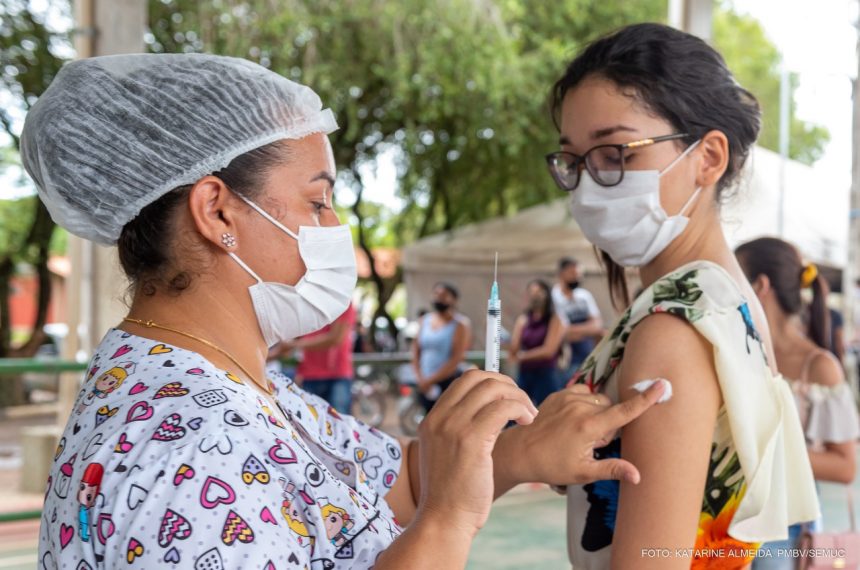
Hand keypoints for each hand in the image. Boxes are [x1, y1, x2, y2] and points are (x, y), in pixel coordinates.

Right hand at [416, 369, 537, 536]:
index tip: (509, 397)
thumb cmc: (452, 494)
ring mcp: (453, 427)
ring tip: (529, 415)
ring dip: (518, 396)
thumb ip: (457, 431)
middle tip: (522, 403)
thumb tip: (486, 412)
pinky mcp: (471, 440)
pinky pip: (502, 408)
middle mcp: (439, 418)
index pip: (464, 380)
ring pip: (492, 389)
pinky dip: (520, 409)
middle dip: (506, 384)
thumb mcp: (445, 453)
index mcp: (432, 419)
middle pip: (477, 377)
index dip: (492, 381)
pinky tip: (528, 422)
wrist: (444, 519)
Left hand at [495, 380, 666, 486]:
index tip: (662, 384)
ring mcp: (568, 398)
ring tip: (581, 432)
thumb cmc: (552, 465)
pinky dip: (584, 404)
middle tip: (592, 443)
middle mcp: (580, 407)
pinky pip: (583, 393)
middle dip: (609, 424)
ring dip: (597, 413)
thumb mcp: (583, 472)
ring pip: (598, 400)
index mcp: (589, 426)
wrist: (522, 450)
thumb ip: (612, 469)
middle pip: (612, 409)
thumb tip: (638, 476)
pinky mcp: (559, 393)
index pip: (625, 412)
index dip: (646, 399)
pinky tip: (573, 420)